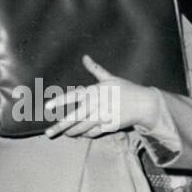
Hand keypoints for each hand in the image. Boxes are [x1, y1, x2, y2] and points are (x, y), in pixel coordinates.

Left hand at [43, 55, 159, 138]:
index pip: (73, 96)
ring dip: (71, 132)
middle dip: (60, 126)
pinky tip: (80, 135)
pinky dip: (85, 134)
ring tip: (63, 134)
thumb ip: (95, 69)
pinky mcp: (109, 127)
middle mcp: (97, 105)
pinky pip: (93, 132)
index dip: (59, 102)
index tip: (47, 108)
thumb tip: (85, 57)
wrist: (143, 104)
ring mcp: (102, 117)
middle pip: (74, 118)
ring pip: (82, 128)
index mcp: (95, 91)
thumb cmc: (127, 89)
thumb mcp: (111, 78)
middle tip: (48, 133)